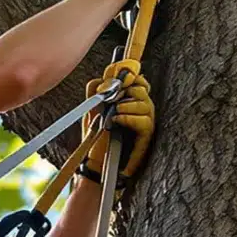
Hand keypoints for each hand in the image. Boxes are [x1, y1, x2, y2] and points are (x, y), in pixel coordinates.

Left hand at [94, 57, 154, 179]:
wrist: (95, 163)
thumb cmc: (95, 138)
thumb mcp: (91, 108)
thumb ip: (97, 89)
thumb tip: (106, 75)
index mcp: (128, 100)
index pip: (137, 79)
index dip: (128, 74)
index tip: (117, 73)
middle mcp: (139, 109)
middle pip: (142, 87)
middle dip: (126, 88)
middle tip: (113, 97)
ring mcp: (144, 122)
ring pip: (145, 102)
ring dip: (126, 104)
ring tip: (113, 112)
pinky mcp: (145, 136)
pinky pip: (145, 120)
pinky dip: (129, 117)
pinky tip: (117, 120)